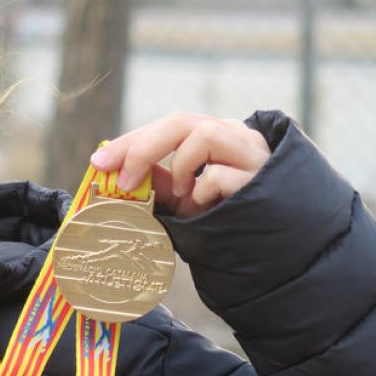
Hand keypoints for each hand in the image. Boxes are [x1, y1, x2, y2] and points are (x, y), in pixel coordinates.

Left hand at [89, 112, 270, 217]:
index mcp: (218, 137)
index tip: (99, 163)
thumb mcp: (185, 201)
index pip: (169, 125)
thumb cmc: (229, 222)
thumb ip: (159, 183)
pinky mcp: (262, 178)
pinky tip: (209, 209)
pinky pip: (219, 173)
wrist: (276, 255)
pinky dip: (203, 192)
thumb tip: (118, 172)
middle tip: (123, 180)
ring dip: (181, 167)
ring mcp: (253, 154)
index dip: (130, 141)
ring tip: (184, 197)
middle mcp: (237, 137)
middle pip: (182, 121)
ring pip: (205, 134)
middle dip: (142, 147)